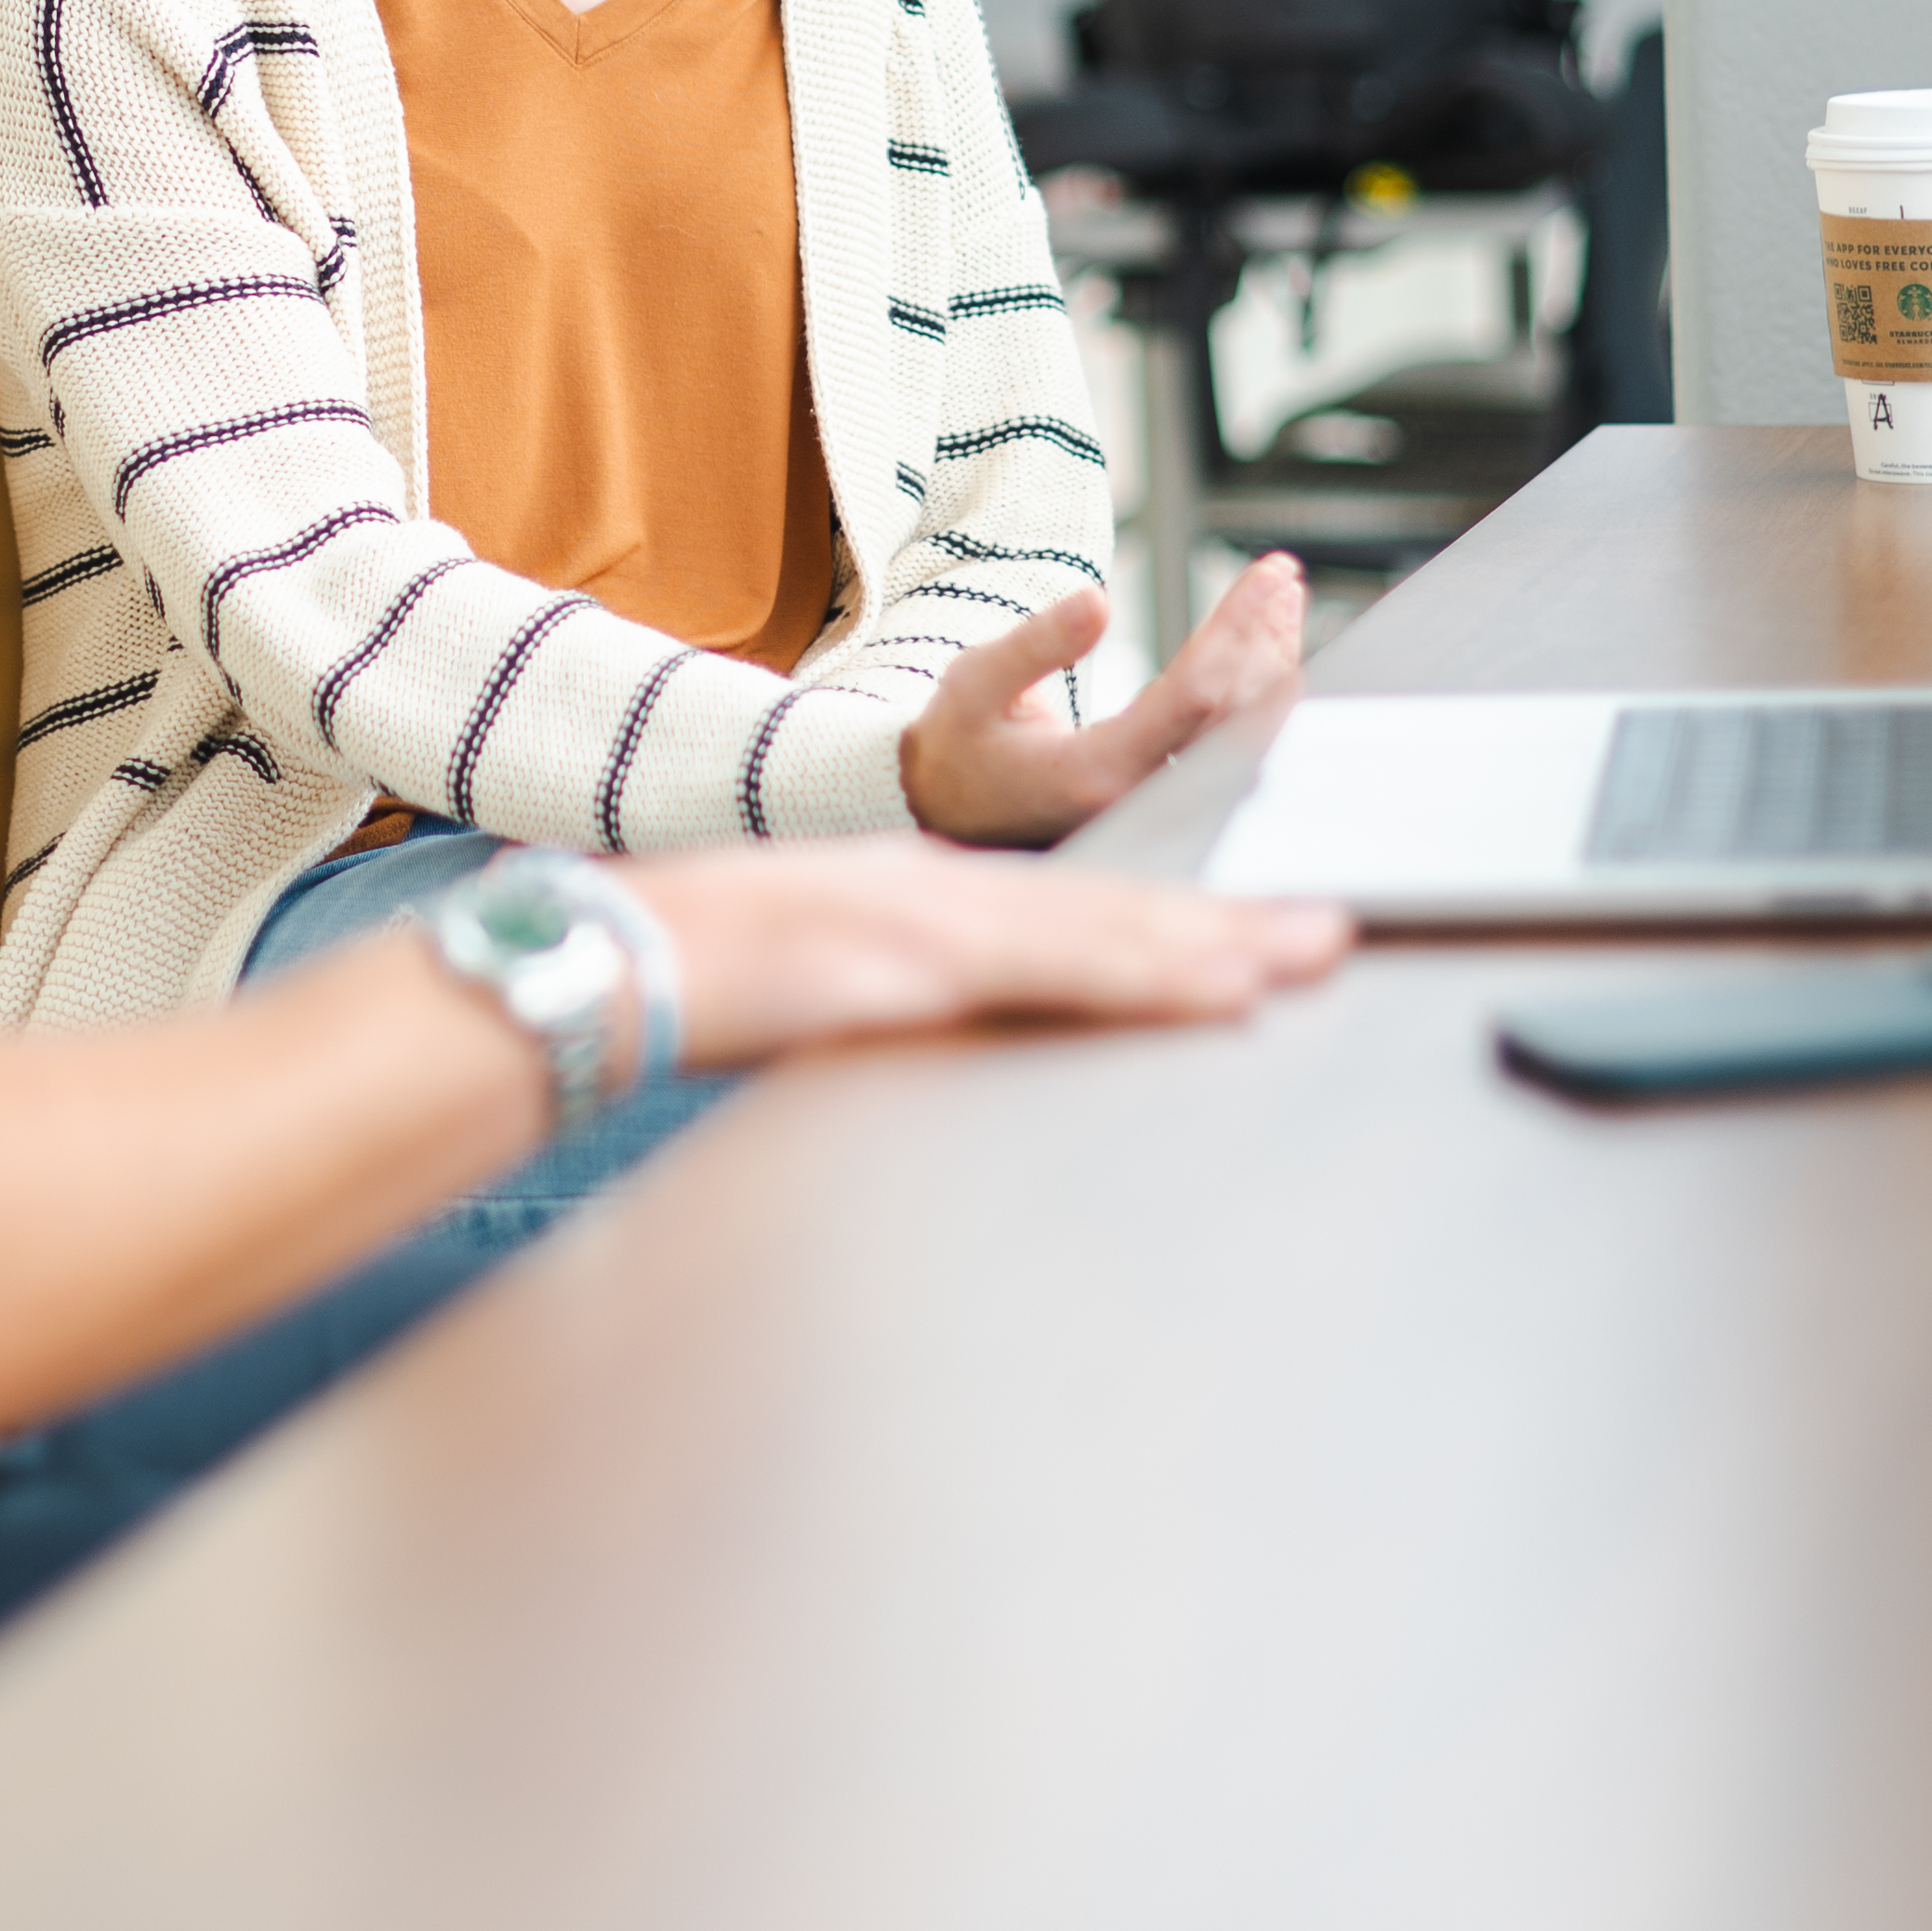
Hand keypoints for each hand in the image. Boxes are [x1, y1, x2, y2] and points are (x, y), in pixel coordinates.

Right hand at [620, 835, 1352, 1069]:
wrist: (602, 958)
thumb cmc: (687, 981)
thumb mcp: (809, 985)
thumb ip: (887, 1000)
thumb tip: (941, 1036)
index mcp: (917, 900)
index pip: (1070, 911)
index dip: (1169, 920)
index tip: (1249, 934)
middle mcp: (939, 895)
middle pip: (1111, 910)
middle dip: (1227, 925)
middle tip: (1329, 931)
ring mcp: (931, 922)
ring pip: (1105, 931)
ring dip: (1215, 945)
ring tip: (1304, 951)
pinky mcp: (915, 961)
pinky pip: (1055, 972)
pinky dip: (1143, 977)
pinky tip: (1211, 986)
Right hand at [896, 551, 1312, 846]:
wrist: (947, 809)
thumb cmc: (958, 743)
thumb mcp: (974, 683)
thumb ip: (1036, 644)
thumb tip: (1097, 601)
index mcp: (1093, 773)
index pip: (1194, 695)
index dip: (1239, 630)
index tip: (1266, 575)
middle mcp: (1137, 797)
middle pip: (1234, 718)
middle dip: (1266, 638)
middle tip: (1280, 575)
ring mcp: (1154, 804)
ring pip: (1239, 733)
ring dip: (1269, 661)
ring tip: (1280, 596)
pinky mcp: (1162, 795)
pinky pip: (1225, 740)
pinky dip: (1252, 687)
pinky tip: (1264, 645)